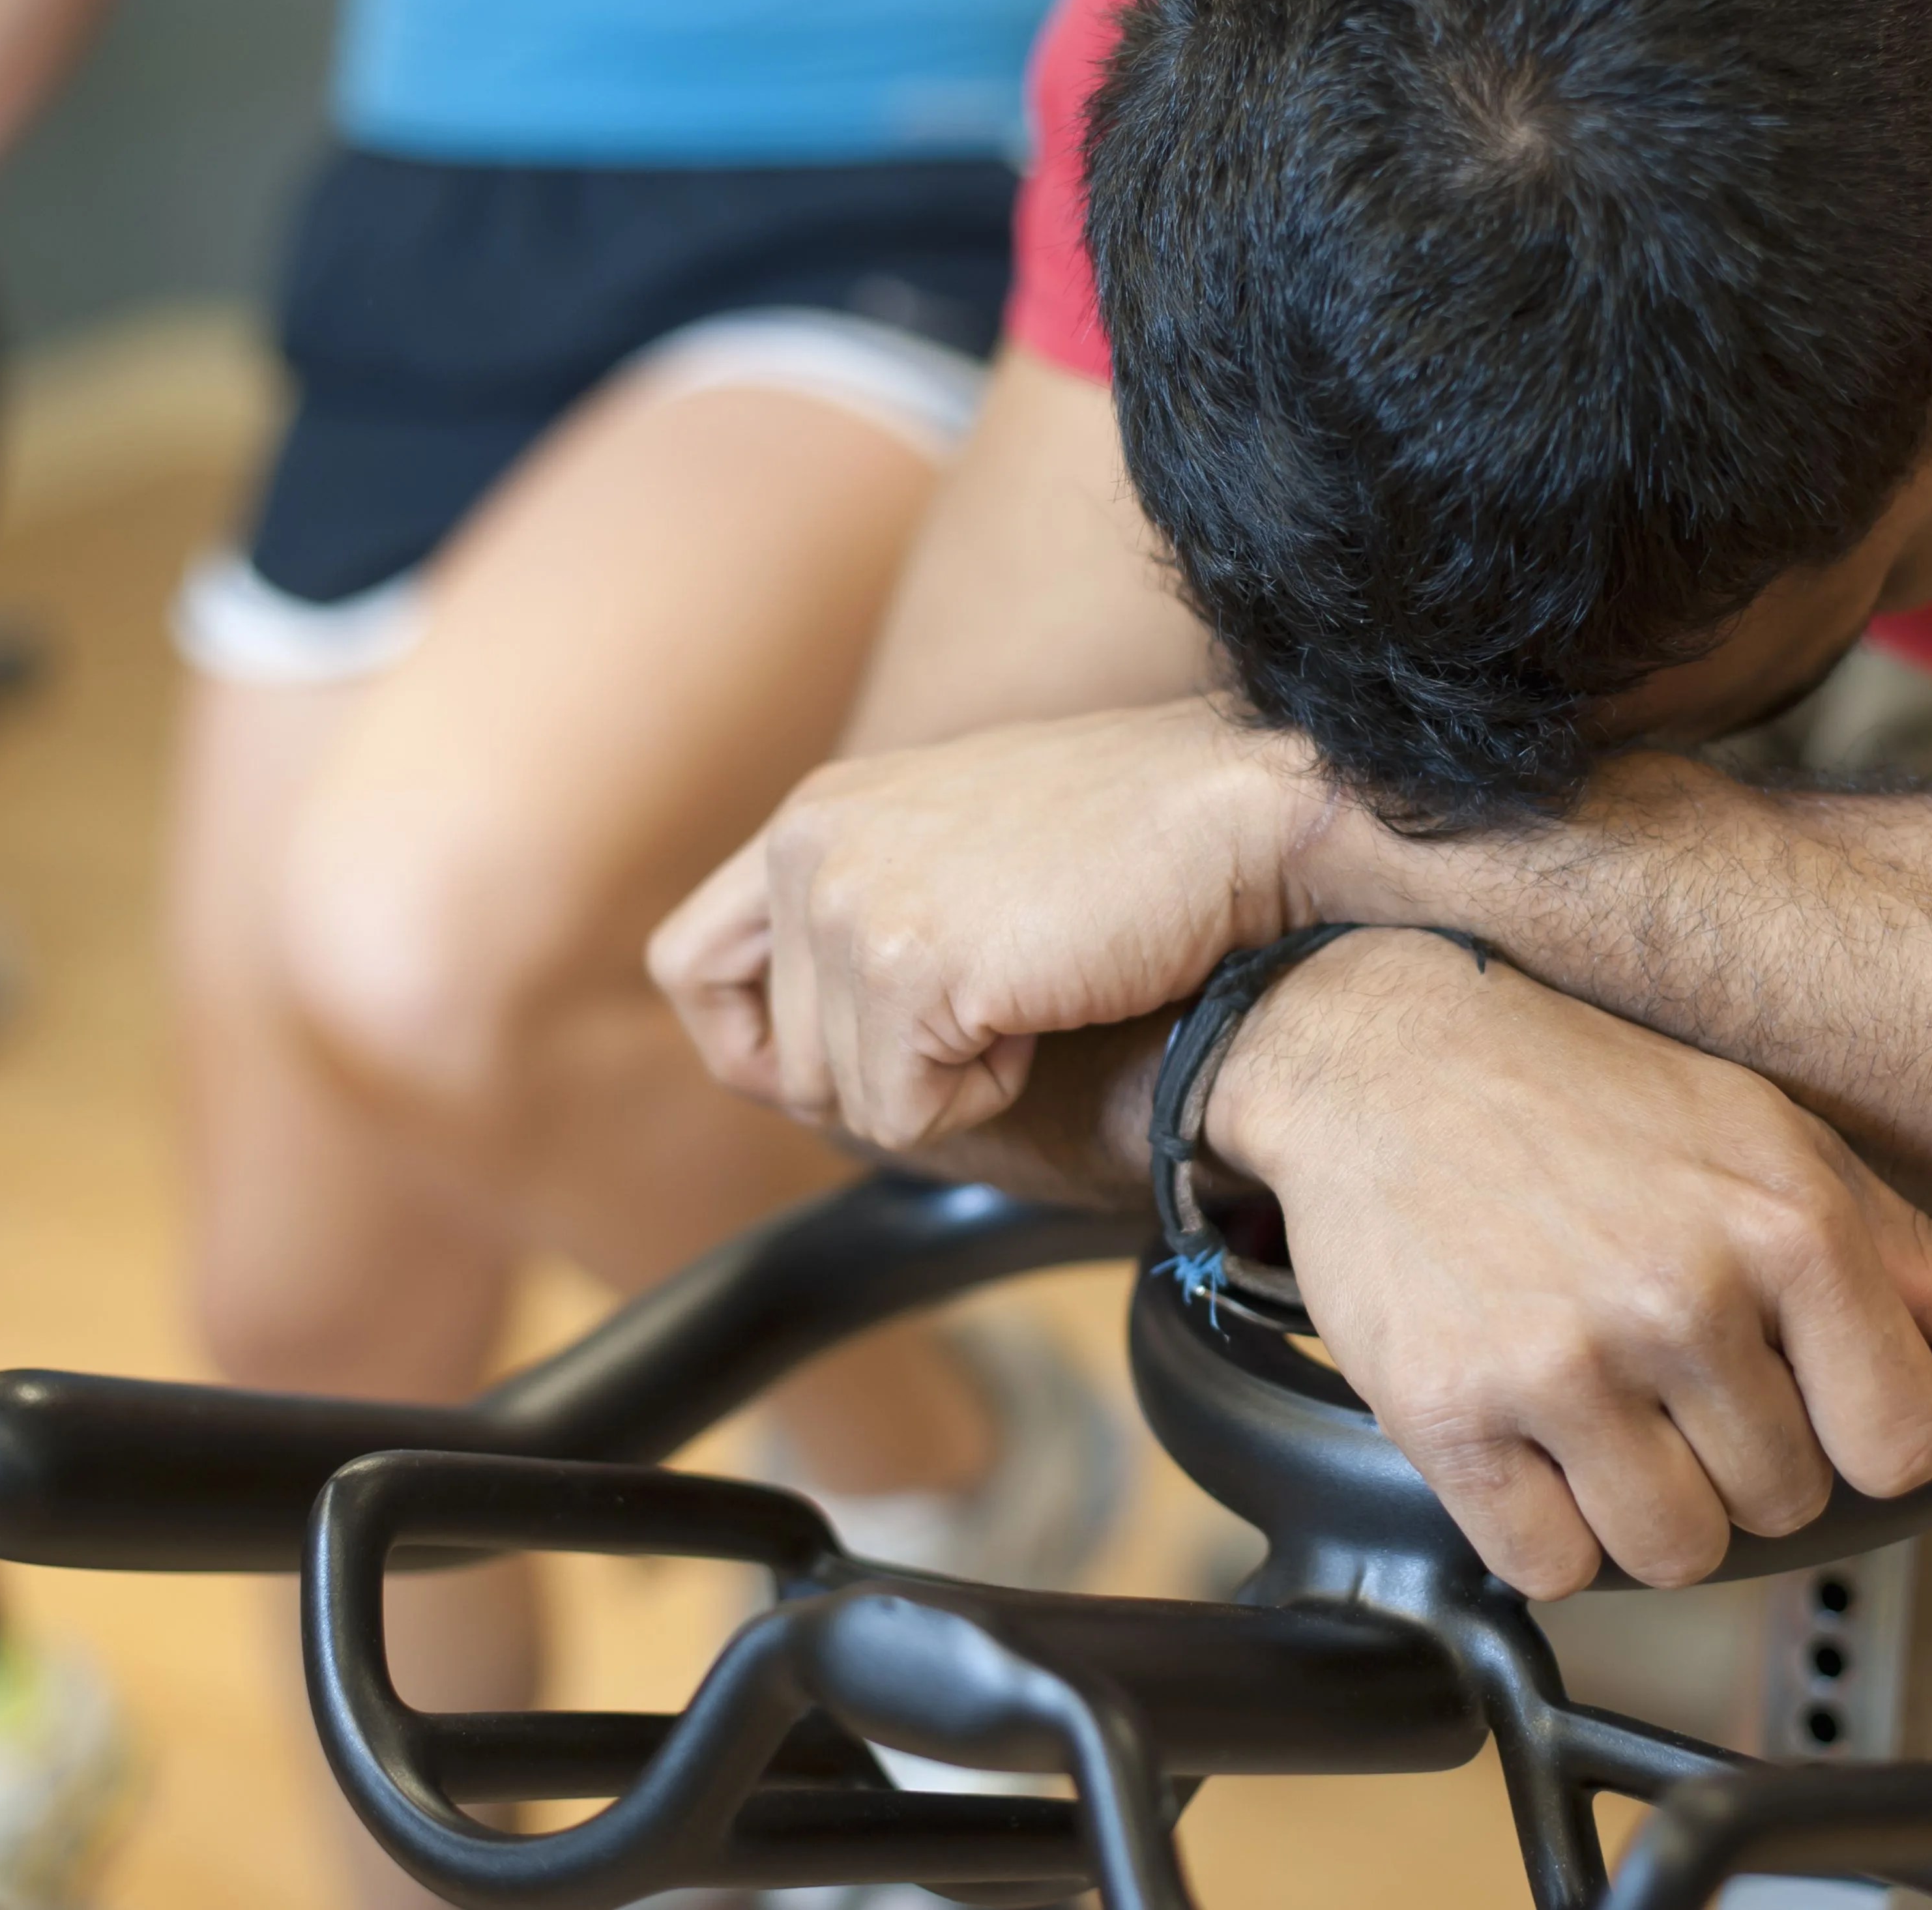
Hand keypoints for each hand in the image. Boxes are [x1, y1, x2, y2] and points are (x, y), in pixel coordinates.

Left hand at [651, 701, 1321, 1145]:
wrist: (1240, 814)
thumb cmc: (1135, 840)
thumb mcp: (960, 856)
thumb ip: (871, 921)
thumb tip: (791, 1071)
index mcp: (818, 815)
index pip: (691, 966)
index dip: (750, 1042)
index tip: (845, 1064)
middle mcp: (809, 846)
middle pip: (778, 1059)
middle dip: (887, 1073)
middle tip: (998, 1007)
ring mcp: (850, 901)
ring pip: (843, 1101)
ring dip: (949, 1083)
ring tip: (1034, 986)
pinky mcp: (906, 965)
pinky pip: (903, 1117)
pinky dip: (986, 1098)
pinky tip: (1047, 1006)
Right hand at [1210, 927, 1931, 1597]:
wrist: (1384, 1052)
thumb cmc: (1590, 1089)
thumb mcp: (1774, 1138)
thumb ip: (1922, 1255)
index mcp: (1787, 1224)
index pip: (1899, 1446)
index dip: (1850, 1432)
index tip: (1791, 1387)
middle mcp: (1683, 1296)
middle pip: (1782, 1506)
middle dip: (1731, 1457)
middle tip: (1661, 1368)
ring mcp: (1563, 1359)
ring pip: (1672, 1553)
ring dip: (1641, 1505)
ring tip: (1596, 1402)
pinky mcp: (1451, 1412)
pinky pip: (1549, 1566)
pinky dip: (1543, 1526)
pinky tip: (1525, 1430)